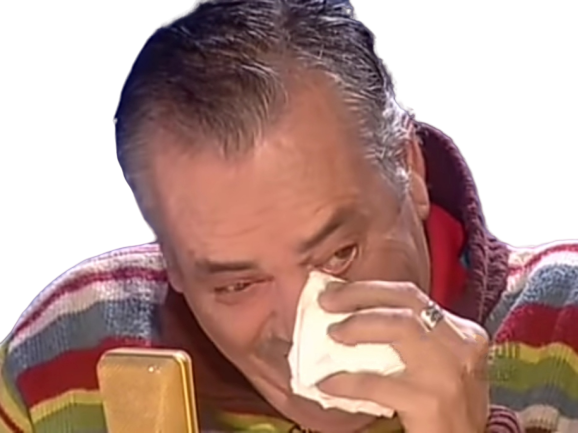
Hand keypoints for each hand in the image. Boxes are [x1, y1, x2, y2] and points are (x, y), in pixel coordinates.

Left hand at [316, 281, 489, 432]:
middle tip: (326, 302)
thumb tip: (351, 314)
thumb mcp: (437, 364)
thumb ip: (408, 339)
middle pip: (406, 303)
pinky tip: (328, 383)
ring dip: (359, 325)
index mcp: (463, 332)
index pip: (411, 295)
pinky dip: (349, 381)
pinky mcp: (430, 403)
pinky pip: (378, 384)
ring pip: (400, 328)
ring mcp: (447, 374)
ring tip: (332, 333)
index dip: (369, 289)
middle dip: (360, 295)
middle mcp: (460, 347)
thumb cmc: (444, 407)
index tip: (336, 290)